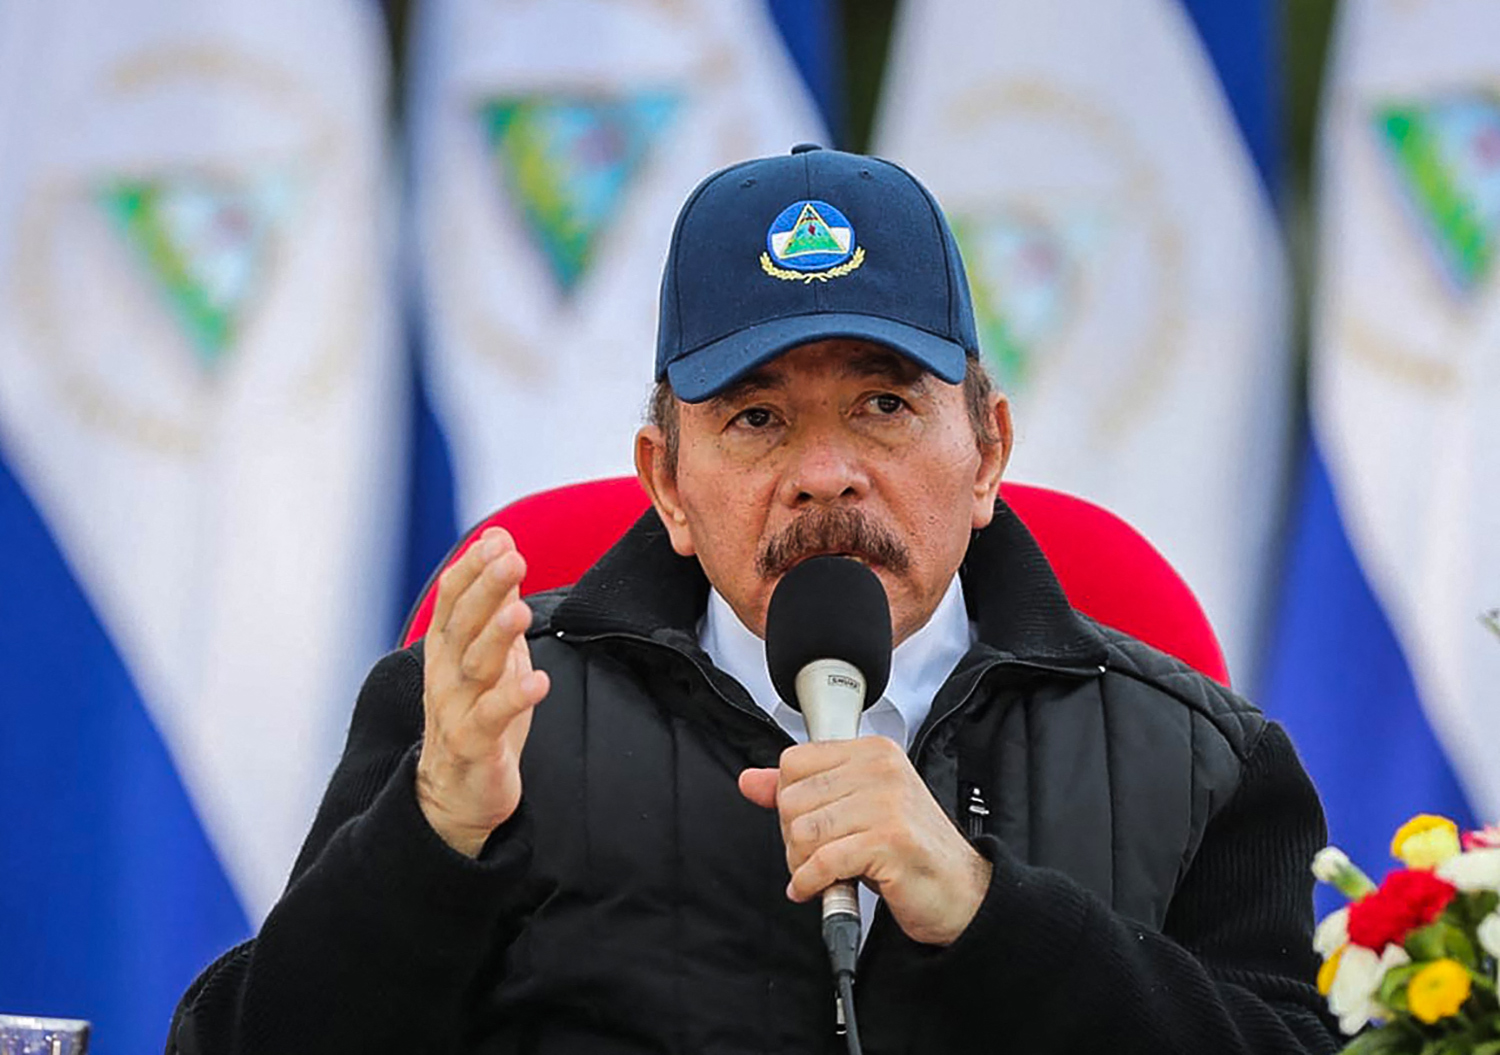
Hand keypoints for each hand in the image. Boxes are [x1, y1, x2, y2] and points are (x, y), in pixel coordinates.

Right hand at [416, 528, 549, 856]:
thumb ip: (494, 596)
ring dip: (497, 636)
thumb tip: (499, 537)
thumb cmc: (477, 709)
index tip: (497, 541)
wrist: (457, 793)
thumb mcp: (488, 648)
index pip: (451, 598)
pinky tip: (539, 681)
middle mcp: (445, 673)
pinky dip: (513, 699)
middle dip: (486, 589)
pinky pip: (491, 719)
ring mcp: (455, 709)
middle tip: (511, 558)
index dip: (472, 568)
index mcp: (446, 646)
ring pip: (475, 667)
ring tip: (520, 610)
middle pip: (462, 624)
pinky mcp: (473, 746)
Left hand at [738, 737, 991, 945]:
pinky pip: (822, 862)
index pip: (793, 762)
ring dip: (801, 865)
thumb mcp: (854, 810)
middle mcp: (881, 770)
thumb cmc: (910, 851)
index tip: (808, 825)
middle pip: (792, 799)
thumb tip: (750, 781)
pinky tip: (819, 889)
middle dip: (793, 840)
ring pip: (803, 831)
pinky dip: (810, 883)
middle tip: (816, 858)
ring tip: (821, 874)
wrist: (962, 893)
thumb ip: (803, 791)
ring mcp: (887, 804)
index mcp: (873, 752)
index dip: (789, 802)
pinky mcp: (889, 842)